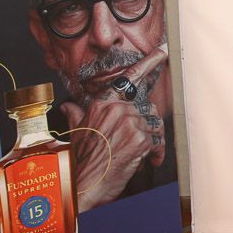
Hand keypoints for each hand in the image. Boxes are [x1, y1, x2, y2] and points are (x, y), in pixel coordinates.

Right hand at [65, 46, 168, 211]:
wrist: (87, 182)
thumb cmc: (83, 158)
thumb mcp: (77, 131)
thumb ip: (77, 114)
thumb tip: (68, 105)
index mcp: (104, 103)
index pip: (129, 78)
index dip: (149, 62)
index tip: (164, 50)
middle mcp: (118, 109)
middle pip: (148, 109)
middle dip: (147, 126)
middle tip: (140, 141)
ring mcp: (130, 123)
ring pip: (155, 125)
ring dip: (152, 140)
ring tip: (141, 153)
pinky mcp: (141, 138)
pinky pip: (157, 140)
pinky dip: (155, 152)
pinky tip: (147, 160)